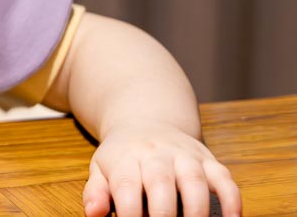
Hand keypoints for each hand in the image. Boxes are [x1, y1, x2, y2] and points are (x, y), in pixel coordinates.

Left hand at [83, 122, 240, 216]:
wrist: (146, 120)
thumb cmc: (122, 155)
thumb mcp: (101, 168)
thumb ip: (96, 192)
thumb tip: (94, 213)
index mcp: (126, 159)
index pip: (127, 188)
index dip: (130, 214)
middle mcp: (156, 155)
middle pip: (161, 184)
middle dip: (164, 216)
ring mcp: (185, 156)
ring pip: (194, 181)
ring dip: (196, 212)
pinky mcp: (209, 160)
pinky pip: (224, 178)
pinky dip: (231, 200)